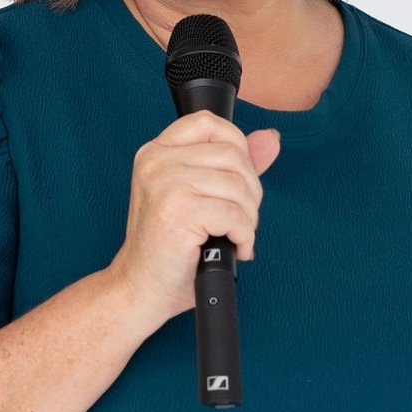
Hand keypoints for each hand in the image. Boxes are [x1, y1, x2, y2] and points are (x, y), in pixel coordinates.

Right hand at [107, 111, 280, 324]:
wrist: (140, 289)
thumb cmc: (170, 249)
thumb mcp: (200, 197)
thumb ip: (233, 166)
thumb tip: (270, 139)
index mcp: (156, 152)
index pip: (209, 123)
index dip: (237, 148)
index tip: (237, 182)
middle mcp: (156, 162)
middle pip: (232, 155)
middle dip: (249, 191)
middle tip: (239, 220)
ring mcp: (165, 183)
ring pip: (238, 186)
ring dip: (248, 218)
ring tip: (236, 236)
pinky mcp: (177, 210)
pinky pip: (235, 215)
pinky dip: (244, 236)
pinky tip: (234, 248)